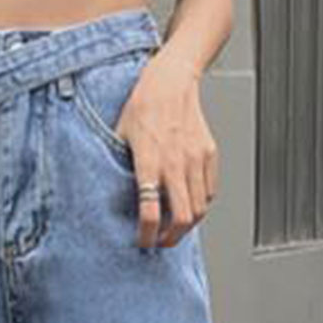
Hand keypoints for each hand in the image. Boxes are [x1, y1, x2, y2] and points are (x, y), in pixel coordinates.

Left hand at [113, 43, 220, 249]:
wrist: (171, 80)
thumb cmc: (143, 105)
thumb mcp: (120, 137)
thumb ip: (120, 167)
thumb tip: (113, 194)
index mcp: (149, 161)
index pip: (149, 211)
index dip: (146, 234)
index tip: (142, 242)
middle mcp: (175, 163)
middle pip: (180, 218)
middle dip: (170, 238)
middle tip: (160, 242)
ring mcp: (196, 159)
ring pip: (198, 209)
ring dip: (186, 226)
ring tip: (173, 228)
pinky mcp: (209, 155)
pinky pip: (209, 192)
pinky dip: (200, 206)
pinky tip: (188, 206)